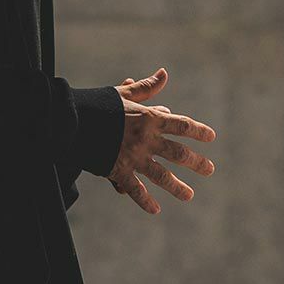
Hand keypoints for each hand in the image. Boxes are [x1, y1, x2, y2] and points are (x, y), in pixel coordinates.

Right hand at [98, 67, 216, 215]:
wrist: (73, 120)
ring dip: (177, 187)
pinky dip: (145, 201)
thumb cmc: (99, 104)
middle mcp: (146, 140)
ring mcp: (133, 157)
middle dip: (196, 162)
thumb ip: (146, 88)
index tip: (211, 137)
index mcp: (150, 118)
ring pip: (162, 175)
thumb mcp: (124, 94)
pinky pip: (136, 189)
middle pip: (178, 153)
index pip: (181, 125)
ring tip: (189, 195)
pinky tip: (155, 210)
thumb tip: (164, 73)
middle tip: (209, 169)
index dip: (198, 131)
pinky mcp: (118, 170)